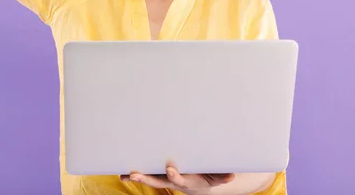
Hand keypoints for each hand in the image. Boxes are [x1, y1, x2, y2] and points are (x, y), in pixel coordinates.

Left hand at [120, 163, 234, 194]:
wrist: (199, 184)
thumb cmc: (209, 176)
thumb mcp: (217, 177)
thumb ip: (223, 176)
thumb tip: (232, 176)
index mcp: (187, 181)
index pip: (179, 180)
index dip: (174, 176)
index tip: (170, 170)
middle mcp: (174, 181)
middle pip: (158, 181)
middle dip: (146, 179)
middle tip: (135, 175)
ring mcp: (165, 178)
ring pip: (150, 178)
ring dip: (137, 177)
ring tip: (124, 175)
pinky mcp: (160, 173)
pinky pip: (148, 173)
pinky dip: (136, 174)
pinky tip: (122, 173)